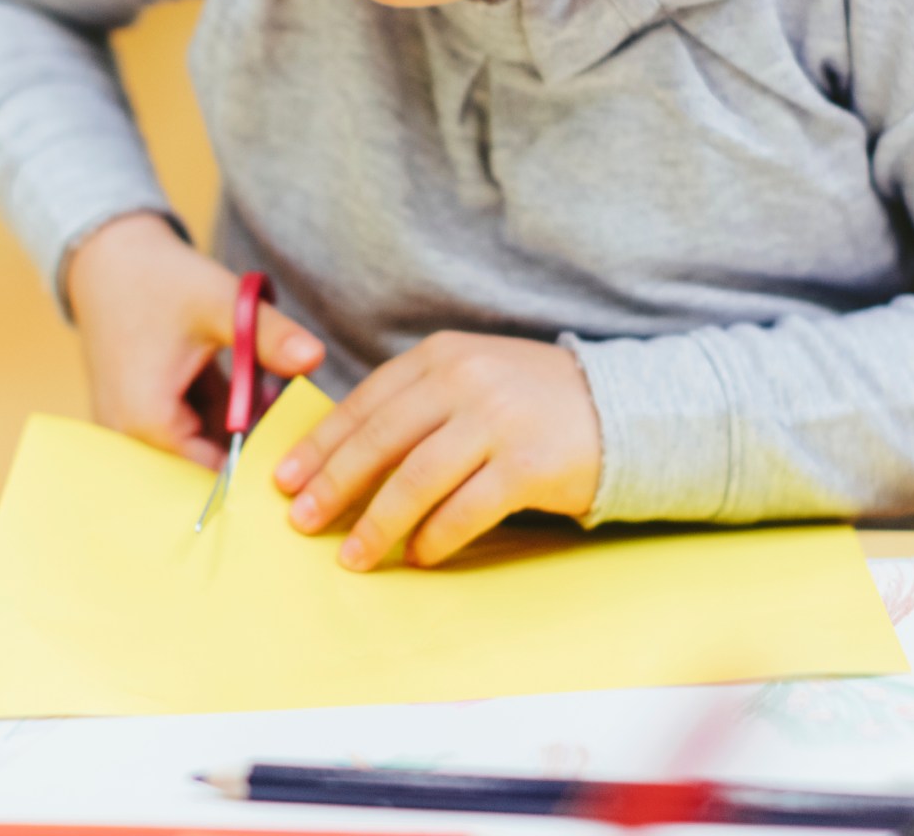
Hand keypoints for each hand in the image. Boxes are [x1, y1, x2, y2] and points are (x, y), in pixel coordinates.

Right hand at [63, 213, 324, 467]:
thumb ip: (268, 335)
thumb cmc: (159, 280)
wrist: (108, 258)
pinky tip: (248, 383)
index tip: (298, 444)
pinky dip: (220, 414)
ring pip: (202, 446)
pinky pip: (189, 430)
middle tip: (288, 408)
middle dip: (253, 442)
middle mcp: (131, 437)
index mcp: (147, 422)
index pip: (213, 477)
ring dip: (239, 425)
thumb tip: (316, 357)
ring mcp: (130, 429)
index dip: (260, 464)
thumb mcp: (220, 303)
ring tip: (268, 388)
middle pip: (208, 465)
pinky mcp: (138, 416)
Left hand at [272, 332, 600, 570]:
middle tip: (303, 522)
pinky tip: (420, 557)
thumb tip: (345, 458)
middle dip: (334, 486)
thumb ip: (419, 403)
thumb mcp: (473, 379)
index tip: (286, 479)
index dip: (322, 444)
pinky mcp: (528, 464)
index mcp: (443, 356)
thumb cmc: (535, 403)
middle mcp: (466, 381)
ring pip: (415, 480)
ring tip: (354, 556)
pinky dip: (435, 538)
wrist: (626, 410)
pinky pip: (465, 510)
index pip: (366, 403)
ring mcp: (498, 421)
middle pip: (380, 441)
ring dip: (378, 524)